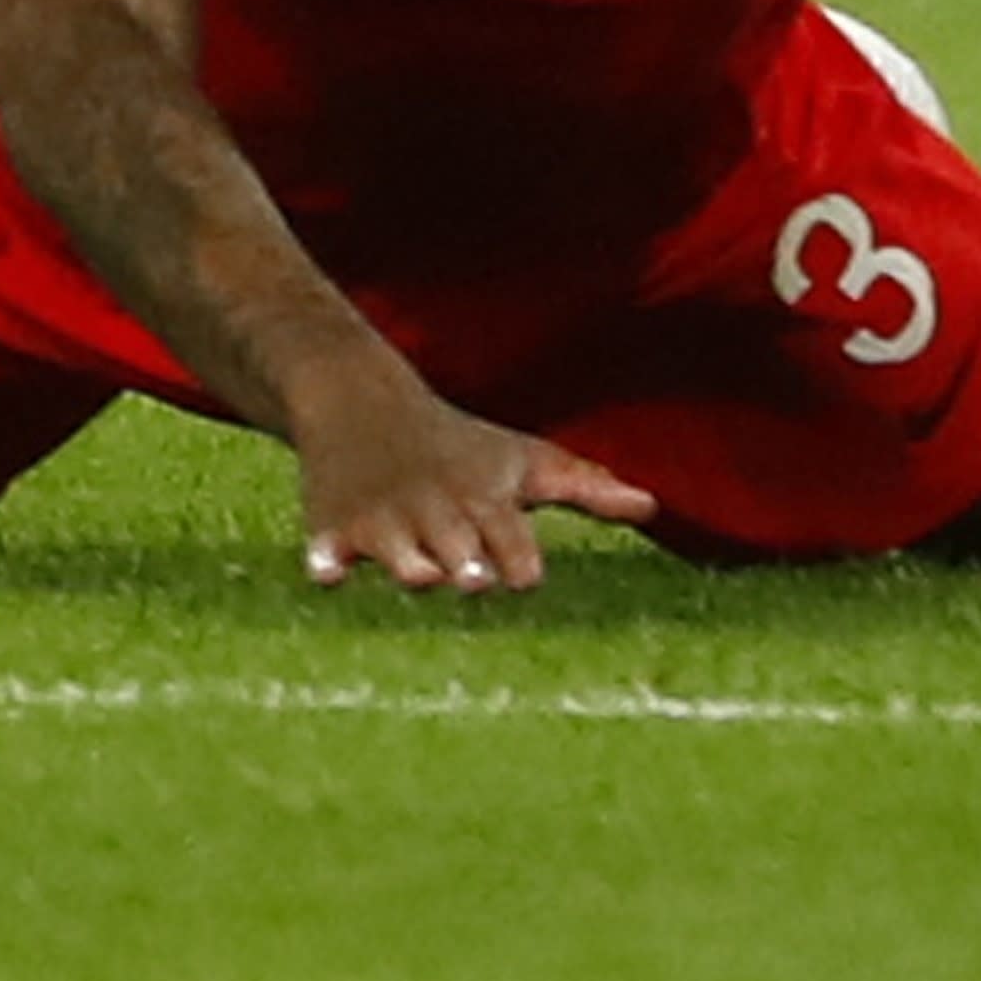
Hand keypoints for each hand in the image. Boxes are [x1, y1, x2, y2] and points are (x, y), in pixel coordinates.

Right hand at [287, 369, 658, 592]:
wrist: (361, 403)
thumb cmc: (462, 445)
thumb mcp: (524, 459)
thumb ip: (587, 487)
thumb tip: (653, 506)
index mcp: (485, 499)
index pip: (507, 537)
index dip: (516, 558)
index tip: (526, 578)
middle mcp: (436, 512)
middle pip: (454, 551)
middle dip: (465, 565)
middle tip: (475, 577)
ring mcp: (382, 520)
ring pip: (397, 554)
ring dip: (408, 565)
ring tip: (419, 574)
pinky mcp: (331, 528)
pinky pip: (326, 552)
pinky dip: (327, 561)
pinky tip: (329, 571)